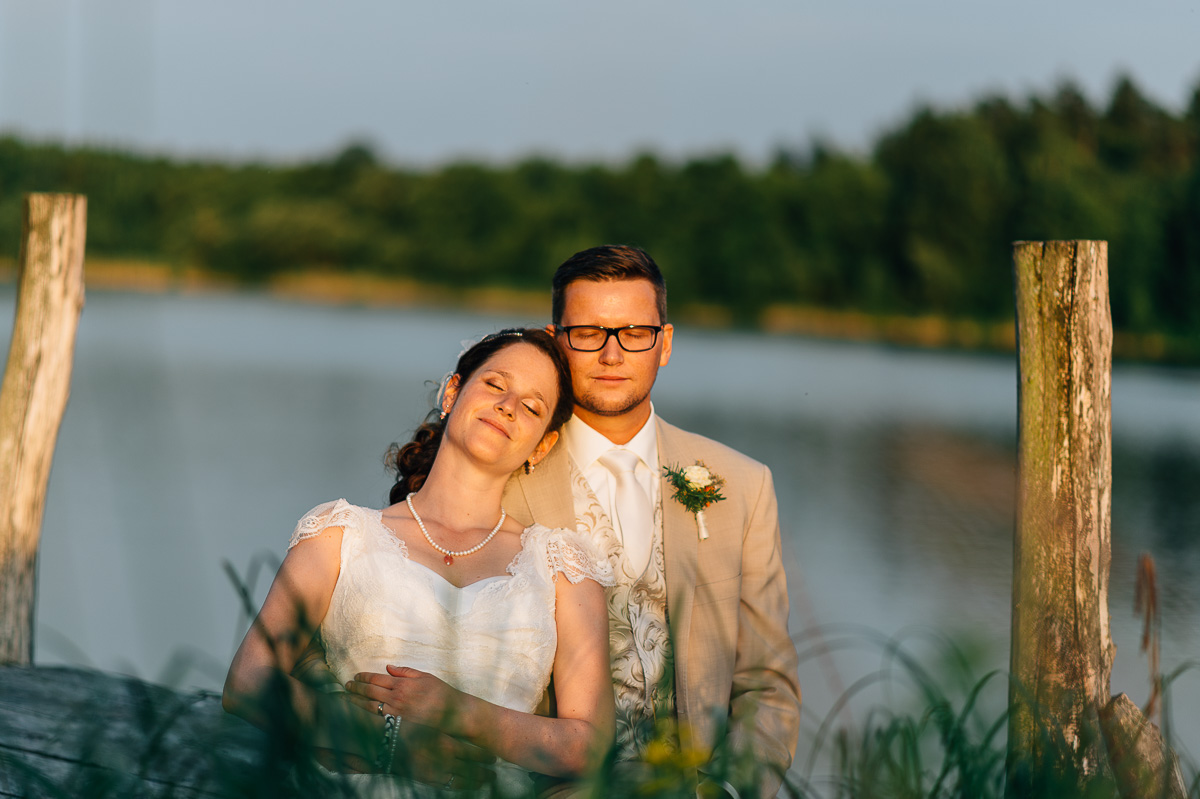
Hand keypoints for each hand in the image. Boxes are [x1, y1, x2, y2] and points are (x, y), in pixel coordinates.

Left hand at [345, 665, 463, 729]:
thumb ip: (405, 671)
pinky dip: (367, 714)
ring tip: (347, 698)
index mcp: (402, 684)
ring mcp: (396, 712)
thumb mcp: (424, 676)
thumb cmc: (440, 692)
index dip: (364, 677)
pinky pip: (378, 718)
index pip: (377, 679)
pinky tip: (360, 712)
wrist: (451, 713)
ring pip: (370, 706)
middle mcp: (397, 698)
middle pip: (370, 692)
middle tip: (346, 685)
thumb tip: (388, 668)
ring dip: (356, 701)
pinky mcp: (398, 724)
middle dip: (356, 688)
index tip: (356, 676)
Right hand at [394, 719, 495, 788]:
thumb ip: (451, 733)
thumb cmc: (413, 729)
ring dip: (474, 783)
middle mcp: (445, 761)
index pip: (473, 753)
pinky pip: (447, 786)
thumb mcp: (435, 726)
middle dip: (484, 773)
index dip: (485, 757)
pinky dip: (459, 786)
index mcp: (448, 744)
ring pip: (461, 781)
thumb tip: (467, 734)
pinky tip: (464, 786)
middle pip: (471, 770)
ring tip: (484, 783)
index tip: (493, 758)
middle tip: (494, 775)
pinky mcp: (428, 780)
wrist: (390, 743)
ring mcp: (437, 773)